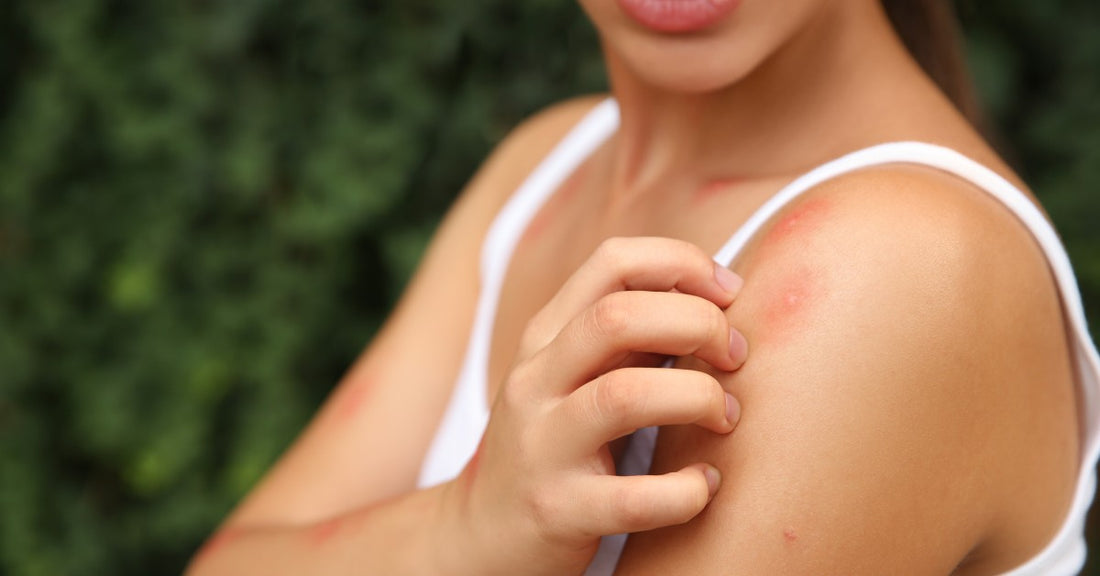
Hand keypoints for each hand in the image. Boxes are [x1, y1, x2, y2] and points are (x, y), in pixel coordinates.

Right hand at [436, 237, 747, 575]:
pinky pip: (636, 499)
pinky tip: (706, 485)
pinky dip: (688, 490)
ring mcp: (542, 447)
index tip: (729, 294)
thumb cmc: (554, 444)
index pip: (613, 261)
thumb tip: (714, 299)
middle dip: (698, 323)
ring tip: (725, 416)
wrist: (483, 535)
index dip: (683, 263)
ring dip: (697, 397)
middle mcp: (536, 382)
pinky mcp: (558, 512)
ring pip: (625, 395)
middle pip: (619, 317)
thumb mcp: (574, 375)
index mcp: (545, 337)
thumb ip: (629, 335)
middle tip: (735, 356)